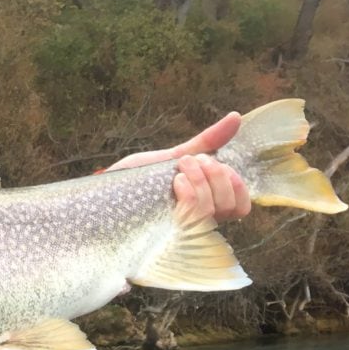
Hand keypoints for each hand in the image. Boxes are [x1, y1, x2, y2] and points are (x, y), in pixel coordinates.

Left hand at [107, 111, 250, 221]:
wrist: (107, 189)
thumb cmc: (140, 178)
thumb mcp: (176, 156)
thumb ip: (207, 142)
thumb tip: (236, 117)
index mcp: (205, 207)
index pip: (241, 207)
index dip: (237, 186)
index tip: (214, 165)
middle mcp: (196, 222)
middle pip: (229, 206)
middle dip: (216, 176)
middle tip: (192, 162)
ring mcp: (180, 228)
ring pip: (212, 211)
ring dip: (201, 181)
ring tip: (180, 170)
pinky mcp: (164, 232)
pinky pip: (192, 218)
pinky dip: (190, 193)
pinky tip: (175, 180)